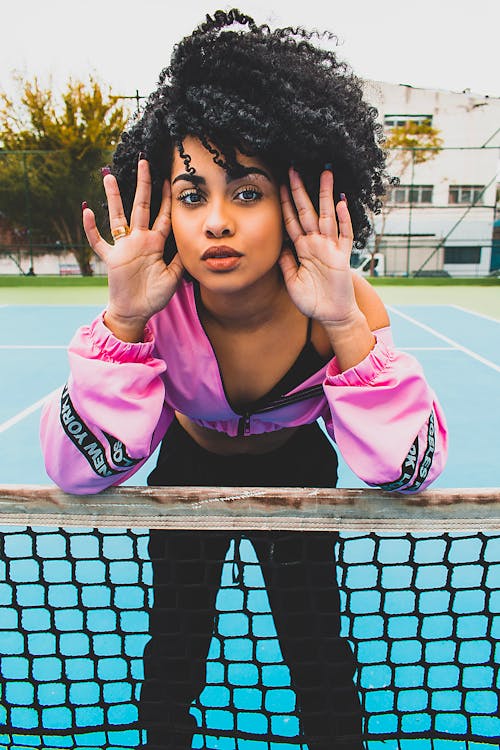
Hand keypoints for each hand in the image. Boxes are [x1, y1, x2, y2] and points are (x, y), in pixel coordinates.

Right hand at [83, 158, 183, 340]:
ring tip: (108, 176)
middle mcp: (139, 240)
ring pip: (117, 217)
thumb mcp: (174, 277)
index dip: (166, 198)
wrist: (135, 312)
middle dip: (143, 185)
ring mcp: (123, 248)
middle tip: (144, 161)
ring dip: (113, 197)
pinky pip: (99, 242)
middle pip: (141, 206)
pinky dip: (91, 228)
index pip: (163, 216)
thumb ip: (180, 259)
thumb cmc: (154, 296)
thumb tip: (191, 242)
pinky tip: (86, 211)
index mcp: (155, 244)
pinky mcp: (111, 259)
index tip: (168, 179)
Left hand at [279, 167, 358, 326]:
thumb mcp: (292, 281)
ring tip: (325, 174)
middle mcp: (317, 244)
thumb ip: (286, 262)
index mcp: (303, 249)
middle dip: (301, 191)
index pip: (292, 221)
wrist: (333, 316)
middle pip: (308, 212)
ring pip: (327, 216)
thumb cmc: (313, 300)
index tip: (280, 184)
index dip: (286, 203)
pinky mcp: (343, 257)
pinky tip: (341, 202)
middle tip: (294, 168)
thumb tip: (276, 245)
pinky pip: (344, 235)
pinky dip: (344, 219)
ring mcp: (331, 248)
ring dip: (326, 195)